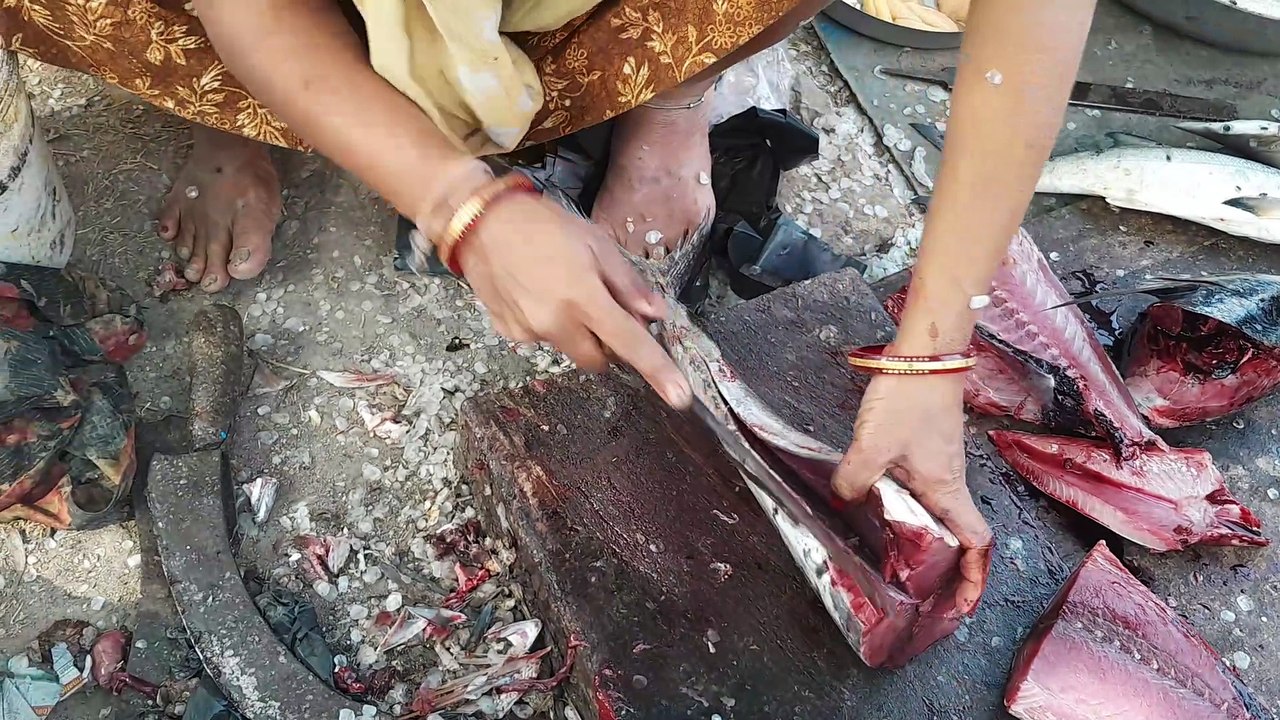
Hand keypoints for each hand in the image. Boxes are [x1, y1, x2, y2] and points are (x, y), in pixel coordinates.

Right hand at [446, 192, 692, 408]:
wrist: (480, 222)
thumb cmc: (544, 226)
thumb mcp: (596, 243)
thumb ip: (627, 284)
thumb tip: (655, 314)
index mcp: (584, 299)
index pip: (631, 344)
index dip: (658, 371)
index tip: (681, 398)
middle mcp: (556, 324)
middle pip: (599, 360)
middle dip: (608, 343)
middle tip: (602, 308)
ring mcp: (529, 332)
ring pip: (570, 349)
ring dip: (576, 332)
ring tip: (561, 290)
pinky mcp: (509, 333)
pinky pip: (542, 340)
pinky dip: (548, 325)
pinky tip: (536, 294)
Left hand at [832, 371, 991, 613]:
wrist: (925, 352)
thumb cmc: (909, 399)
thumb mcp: (872, 446)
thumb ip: (855, 480)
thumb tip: (844, 501)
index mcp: (946, 489)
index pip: (975, 542)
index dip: (974, 577)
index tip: (961, 602)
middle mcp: (950, 480)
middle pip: (957, 533)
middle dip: (946, 567)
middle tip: (919, 590)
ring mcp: (939, 463)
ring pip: (938, 511)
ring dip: (925, 537)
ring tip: (896, 557)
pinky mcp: (927, 445)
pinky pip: (922, 488)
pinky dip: (909, 507)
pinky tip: (879, 505)